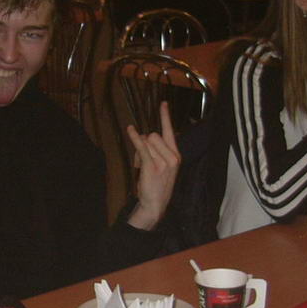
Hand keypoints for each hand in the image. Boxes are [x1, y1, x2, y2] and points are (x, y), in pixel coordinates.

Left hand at [127, 101, 180, 230]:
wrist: (156, 204)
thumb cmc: (157, 185)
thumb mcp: (163, 166)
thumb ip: (156, 150)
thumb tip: (144, 137)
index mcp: (176, 155)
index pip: (170, 131)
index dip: (166, 116)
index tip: (163, 103)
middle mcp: (173, 156)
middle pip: (153, 135)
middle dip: (145, 144)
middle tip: (144, 160)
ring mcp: (164, 162)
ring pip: (146, 142)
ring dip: (139, 151)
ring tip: (142, 166)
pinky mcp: (153, 166)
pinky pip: (142, 147)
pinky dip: (134, 138)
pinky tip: (130, 130)